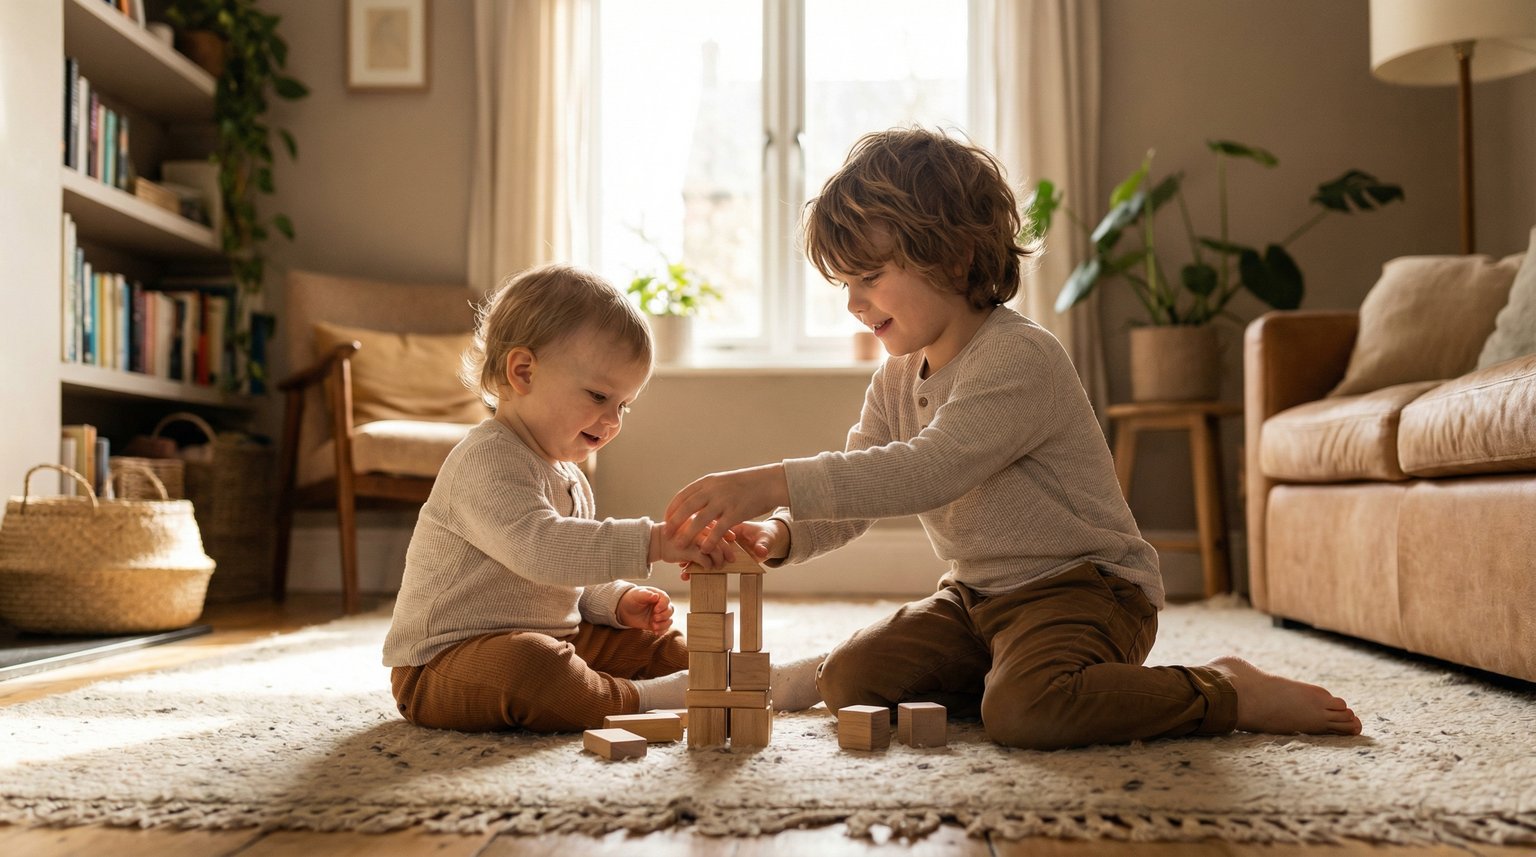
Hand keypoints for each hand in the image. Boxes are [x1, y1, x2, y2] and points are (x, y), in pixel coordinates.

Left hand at [617, 586, 673, 632]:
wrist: (626, 609)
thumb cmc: (632, 599)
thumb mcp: (637, 595)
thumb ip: (646, 594)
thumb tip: (656, 596)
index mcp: (658, 596)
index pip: (666, 600)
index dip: (663, 606)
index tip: (656, 610)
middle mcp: (662, 606)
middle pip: (670, 610)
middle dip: (664, 616)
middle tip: (654, 618)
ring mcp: (660, 615)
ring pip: (669, 620)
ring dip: (663, 625)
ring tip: (653, 627)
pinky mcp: (657, 624)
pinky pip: (664, 628)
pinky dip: (662, 631)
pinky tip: (655, 632)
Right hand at [648, 522, 733, 569]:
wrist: (655, 540)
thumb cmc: (675, 534)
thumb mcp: (691, 525)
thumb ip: (704, 525)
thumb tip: (722, 532)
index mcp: (700, 516)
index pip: (720, 523)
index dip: (727, 532)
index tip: (732, 540)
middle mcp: (698, 525)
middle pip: (720, 537)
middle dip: (727, 550)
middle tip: (731, 559)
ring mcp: (693, 537)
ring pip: (714, 548)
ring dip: (719, 559)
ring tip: (719, 565)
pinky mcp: (687, 549)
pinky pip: (703, 558)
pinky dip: (708, 564)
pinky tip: (707, 567)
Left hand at [664, 463, 788, 553]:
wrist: (769, 482)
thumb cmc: (746, 484)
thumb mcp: (722, 482)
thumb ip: (708, 491)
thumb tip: (692, 500)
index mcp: (708, 482)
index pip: (683, 496)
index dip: (672, 509)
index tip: (665, 520)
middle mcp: (713, 490)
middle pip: (686, 508)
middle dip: (673, 522)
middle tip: (666, 534)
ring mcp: (724, 501)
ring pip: (699, 520)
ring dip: (687, 534)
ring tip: (680, 545)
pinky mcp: (736, 513)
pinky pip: (718, 530)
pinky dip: (709, 540)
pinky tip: (704, 549)